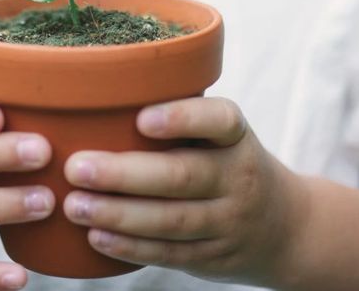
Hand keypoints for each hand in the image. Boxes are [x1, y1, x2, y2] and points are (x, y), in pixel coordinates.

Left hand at [62, 97, 307, 284]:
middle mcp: (239, 177)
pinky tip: (96, 236)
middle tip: (76, 167)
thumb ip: (177, 119)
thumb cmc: (226, 163)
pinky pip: (170, 253)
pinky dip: (131, 247)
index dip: (183, 118)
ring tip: (74, 205)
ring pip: (172, 219)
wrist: (284, 227)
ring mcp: (229, 220)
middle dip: (125, 174)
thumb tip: (94, 101)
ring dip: (118, 214)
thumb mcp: (220, 136)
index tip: (141, 119)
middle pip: (183, 175)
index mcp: (236, 137)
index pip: (219, 120)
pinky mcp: (214, 256)